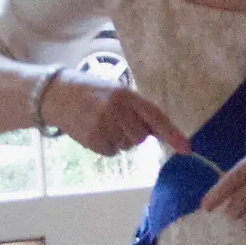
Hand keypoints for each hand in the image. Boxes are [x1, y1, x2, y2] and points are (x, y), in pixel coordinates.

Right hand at [40, 70, 188, 155]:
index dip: (172, 134)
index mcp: (126, 95)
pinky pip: (112, 152)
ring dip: (120, 139)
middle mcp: (116, 111)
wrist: (58, 95)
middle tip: (118, 121)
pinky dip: (108, 146)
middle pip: (141, 137)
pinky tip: (95, 131)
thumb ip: (137, 110)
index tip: (187, 149)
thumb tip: (160, 133)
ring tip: (103, 123)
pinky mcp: (93, 140)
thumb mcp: (117, 92)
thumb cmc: (93, 92)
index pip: (155, 117)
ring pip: (127, 146)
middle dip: (134, 133)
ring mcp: (103, 127)